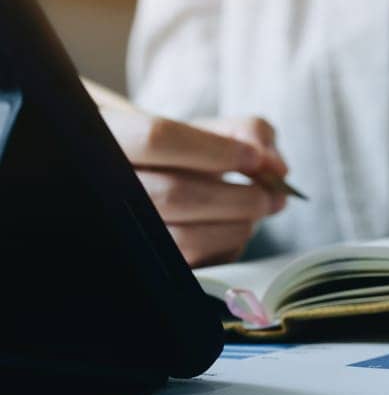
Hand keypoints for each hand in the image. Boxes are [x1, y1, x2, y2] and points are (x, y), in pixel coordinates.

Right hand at [101, 109, 288, 265]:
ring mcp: (120, 230)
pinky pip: (192, 265)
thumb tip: (275, 167)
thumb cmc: (182, 153)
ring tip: (259, 210)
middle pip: (175, 194)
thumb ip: (248, 132)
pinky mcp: (144, 262)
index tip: (255, 159)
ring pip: (183, 238)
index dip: (217, 151)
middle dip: (240, 197)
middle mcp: (106, 185)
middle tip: (273, 195)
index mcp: (111, 134)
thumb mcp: (208, 129)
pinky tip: (233, 229)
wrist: (152, 182)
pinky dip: (225, 248)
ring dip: (238, 226)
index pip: (157, 138)